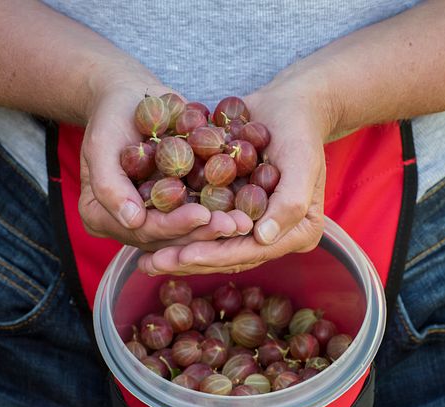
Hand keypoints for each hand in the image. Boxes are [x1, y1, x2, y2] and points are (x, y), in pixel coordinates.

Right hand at [79, 77, 251, 250]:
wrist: (130, 96)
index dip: (172, 226)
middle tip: (235, 224)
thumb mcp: (103, 143)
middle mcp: (127, 224)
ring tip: (245, 220)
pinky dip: (222, 211)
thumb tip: (132, 220)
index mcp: (100, 216)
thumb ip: (109, 185)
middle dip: (202, 232)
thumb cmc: (110, 115)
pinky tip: (247, 209)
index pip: (141, 230)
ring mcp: (152, 217)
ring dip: (217, 227)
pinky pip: (199, 212)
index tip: (202, 215)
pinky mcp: (174, 206)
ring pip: (187, 230)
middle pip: (168, 237)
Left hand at [137, 81, 333, 274]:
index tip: (184, 255)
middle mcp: (275, 236)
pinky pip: (204, 225)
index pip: (252, 251)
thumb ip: (289, 203)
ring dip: (177, 251)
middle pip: (228, 256)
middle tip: (151, 264)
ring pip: (212, 245)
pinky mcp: (234, 211)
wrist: (289, 104)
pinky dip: (178, 230)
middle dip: (188, 261)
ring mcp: (254, 226)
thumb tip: (263, 238)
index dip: (217, 255)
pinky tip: (148, 232)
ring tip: (143, 260)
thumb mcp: (301, 162)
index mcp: (298, 233)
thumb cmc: (300, 129)